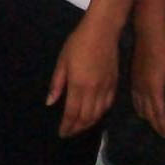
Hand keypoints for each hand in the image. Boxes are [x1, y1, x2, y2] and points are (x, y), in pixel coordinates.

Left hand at [48, 14, 120, 136]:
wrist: (102, 31)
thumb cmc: (78, 43)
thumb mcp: (62, 61)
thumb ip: (57, 84)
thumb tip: (50, 103)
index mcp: (78, 85)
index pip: (72, 113)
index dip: (67, 126)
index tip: (61, 133)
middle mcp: (94, 91)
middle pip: (86, 118)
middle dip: (77, 128)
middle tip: (69, 133)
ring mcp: (106, 88)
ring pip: (98, 114)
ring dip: (88, 124)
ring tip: (80, 127)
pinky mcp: (114, 84)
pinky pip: (108, 105)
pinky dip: (100, 114)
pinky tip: (95, 115)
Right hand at [130, 20, 164, 139]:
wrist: (148, 33)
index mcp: (154, 90)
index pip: (159, 114)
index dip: (164, 127)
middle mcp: (142, 90)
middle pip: (148, 114)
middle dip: (156, 125)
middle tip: (164, 134)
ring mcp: (135, 84)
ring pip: (139, 108)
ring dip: (148, 118)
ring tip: (155, 124)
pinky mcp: (132, 79)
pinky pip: (135, 100)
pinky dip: (140, 108)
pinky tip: (144, 108)